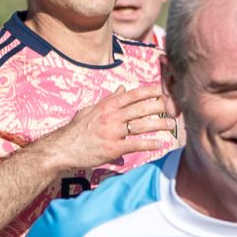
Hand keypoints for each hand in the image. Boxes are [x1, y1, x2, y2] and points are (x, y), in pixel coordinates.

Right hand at [47, 84, 177, 178]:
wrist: (62, 148)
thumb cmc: (77, 130)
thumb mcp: (90, 110)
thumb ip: (108, 100)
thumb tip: (122, 88)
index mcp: (106, 106)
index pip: (131, 95)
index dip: (148, 92)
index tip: (162, 90)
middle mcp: (110, 117)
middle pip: (139, 109)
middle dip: (158, 107)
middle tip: (174, 107)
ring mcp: (111, 132)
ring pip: (140, 125)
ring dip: (158, 125)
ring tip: (172, 125)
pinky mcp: (112, 147)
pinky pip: (134, 144)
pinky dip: (148, 144)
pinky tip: (160, 144)